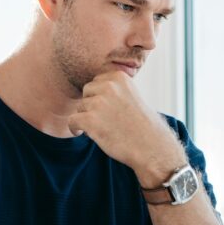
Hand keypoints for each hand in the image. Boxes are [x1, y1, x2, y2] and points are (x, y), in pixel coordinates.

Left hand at [66, 71, 185, 185]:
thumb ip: (114, 89)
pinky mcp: (90, 120)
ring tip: (104, 128)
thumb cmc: (142, 125)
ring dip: (87, 118)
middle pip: (86, 92)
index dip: (100, 96)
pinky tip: (82, 133)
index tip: (108, 109)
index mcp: (119, 77)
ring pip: (80, 108)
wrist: (151, 147)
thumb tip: (92, 88)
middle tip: (105, 120)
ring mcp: (98, 103)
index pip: (97, 81)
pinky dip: (75, 128)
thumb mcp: (132, 96)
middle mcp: (108, 86)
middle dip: (92, 105)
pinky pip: (72, 121)